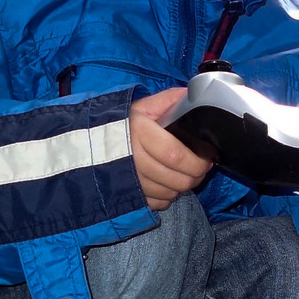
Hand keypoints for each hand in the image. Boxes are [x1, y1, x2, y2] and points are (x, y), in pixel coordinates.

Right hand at [130, 88, 213, 209]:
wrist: (91, 143)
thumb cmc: (124, 123)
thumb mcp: (144, 106)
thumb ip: (170, 100)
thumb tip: (196, 96)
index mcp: (141, 134)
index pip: (176, 155)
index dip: (197, 161)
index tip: (207, 158)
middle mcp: (135, 160)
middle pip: (177, 179)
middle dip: (196, 176)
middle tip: (200, 168)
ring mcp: (131, 181)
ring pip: (169, 193)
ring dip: (182, 186)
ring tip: (184, 174)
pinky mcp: (129, 195)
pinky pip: (157, 203)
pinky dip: (166, 196)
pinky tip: (166, 183)